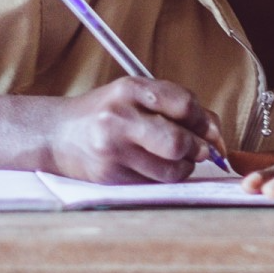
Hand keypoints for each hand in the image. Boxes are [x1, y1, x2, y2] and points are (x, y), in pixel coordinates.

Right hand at [46, 77, 224, 183]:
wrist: (56, 134)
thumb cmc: (107, 112)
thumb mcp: (138, 95)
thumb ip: (177, 106)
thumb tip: (216, 133)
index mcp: (131, 89)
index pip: (184, 104)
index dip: (205, 121)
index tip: (211, 131)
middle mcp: (119, 118)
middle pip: (178, 142)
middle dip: (198, 149)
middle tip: (201, 151)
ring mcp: (112, 150)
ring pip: (170, 169)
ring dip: (185, 167)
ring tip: (179, 159)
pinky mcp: (109, 176)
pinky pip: (153, 183)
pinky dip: (164, 178)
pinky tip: (157, 167)